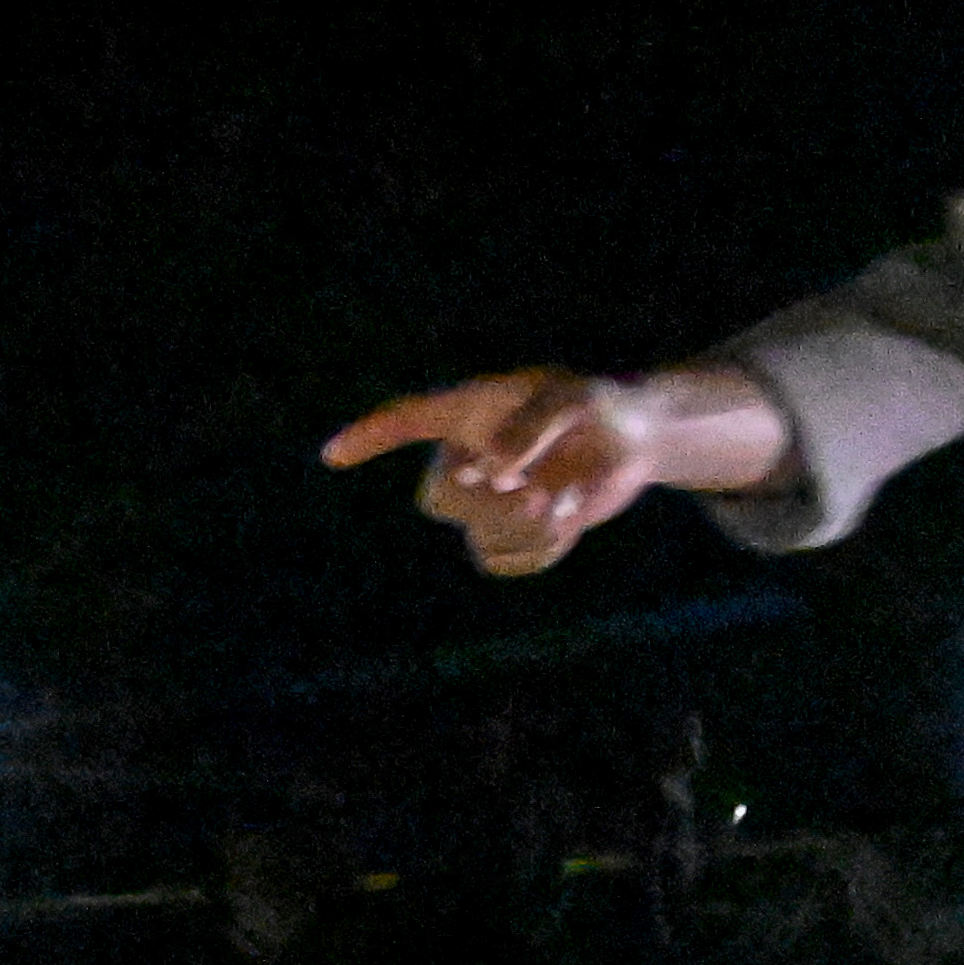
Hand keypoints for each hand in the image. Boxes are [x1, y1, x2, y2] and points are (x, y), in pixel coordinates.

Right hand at [322, 372, 678, 579]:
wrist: (631, 441)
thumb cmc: (594, 406)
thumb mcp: (570, 402)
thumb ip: (529, 428)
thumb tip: (492, 470)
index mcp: (464, 413)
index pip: (404, 422)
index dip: (368, 438)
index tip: (332, 456)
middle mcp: (464, 458)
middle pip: (437, 499)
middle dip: (486, 504)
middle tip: (537, 491)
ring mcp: (485, 500)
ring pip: (475, 538)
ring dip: (526, 528)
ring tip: (564, 501)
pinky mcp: (510, 533)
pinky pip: (502, 561)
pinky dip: (540, 550)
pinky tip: (566, 523)